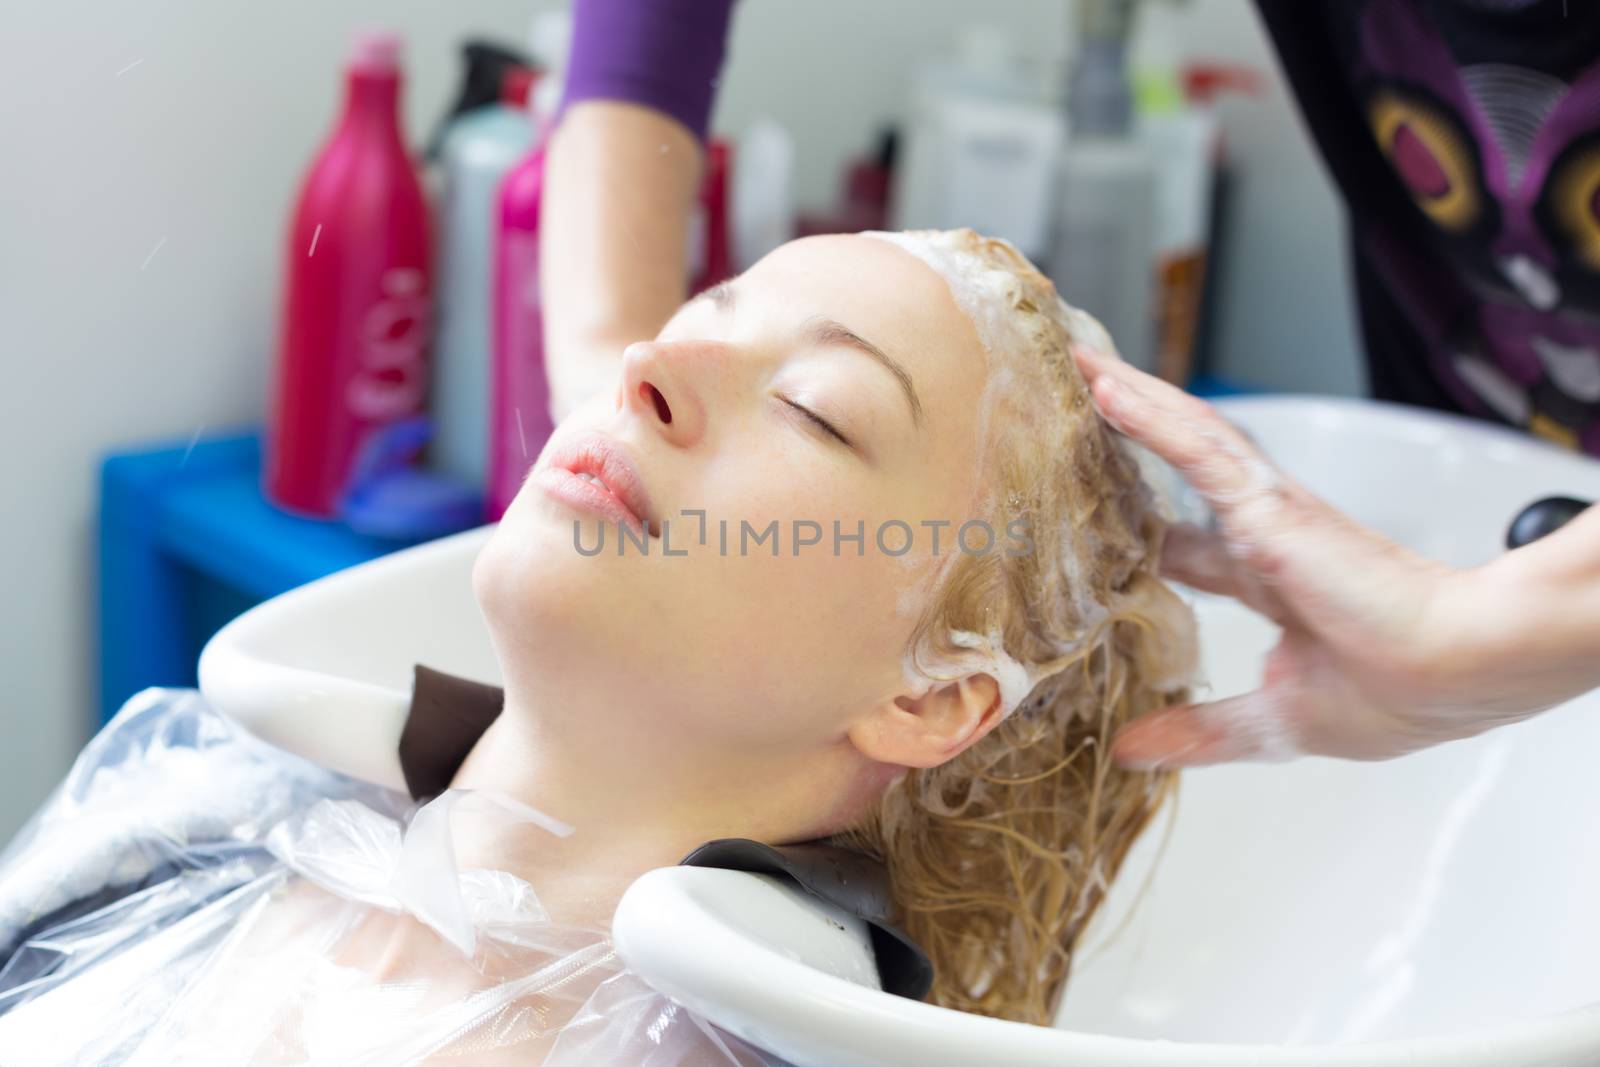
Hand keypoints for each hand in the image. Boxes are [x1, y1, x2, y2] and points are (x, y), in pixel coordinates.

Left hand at [1072, 346, 1574, 765]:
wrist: (1463, 668)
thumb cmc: (1405, 692)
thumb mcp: (1278, 722)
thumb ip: (1202, 730)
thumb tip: (1131, 752)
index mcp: (1271, 586)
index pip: (1184, 549)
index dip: (1132, 533)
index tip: (1080, 525)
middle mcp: (1264, 538)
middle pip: (1175, 480)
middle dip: (1124, 445)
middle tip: (1063, 415)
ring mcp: (1266, 514)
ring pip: (1183, 439)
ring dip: (1129, 402)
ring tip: (1076, 365)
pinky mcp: (1269, 503)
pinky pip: (1195, 446)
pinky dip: (1148, 414)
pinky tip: (1102, 387)